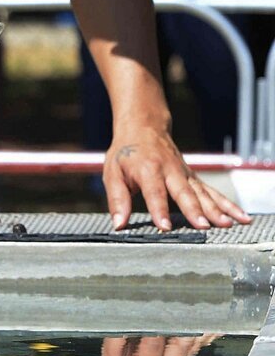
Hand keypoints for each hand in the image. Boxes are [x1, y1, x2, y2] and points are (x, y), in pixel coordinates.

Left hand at [104, 125, 250, 230]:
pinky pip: (213, 192)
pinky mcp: (194, 178)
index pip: (154, 192)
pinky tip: (241, 217)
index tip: (165, 227)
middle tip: (203, 227)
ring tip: (227, 224)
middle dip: (194, 210)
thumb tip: (118, 224)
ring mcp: (185, 173)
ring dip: (216, 209)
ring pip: (203, 192)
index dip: (159, 209)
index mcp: (147, 169)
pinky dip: (228, 204)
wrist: (144, 128)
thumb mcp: (112, 173)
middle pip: (184, 192)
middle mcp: (170, 170)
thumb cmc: (125, 154)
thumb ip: (117, 200)